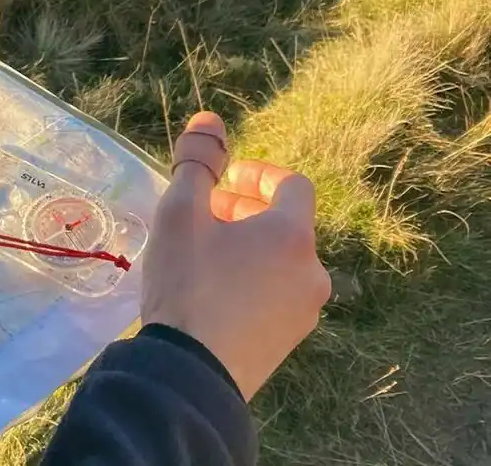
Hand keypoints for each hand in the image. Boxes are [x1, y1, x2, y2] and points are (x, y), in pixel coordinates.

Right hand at [140, 111, 331, 400]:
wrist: (192, 372)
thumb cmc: (188, 282)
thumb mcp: (180, 213)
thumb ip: (197, 162)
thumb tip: (210, 120)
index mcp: (291, 234)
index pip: (293, 185)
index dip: (260, 174)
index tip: (226, 179)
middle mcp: (311, 271)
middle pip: (287, 225)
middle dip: (248, 211)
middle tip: (206, 215)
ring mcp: (304, 312)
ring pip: (281, 262)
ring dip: (249, 247)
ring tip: (205, 255)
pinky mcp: (288, 342)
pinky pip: (275, 295)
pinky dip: (252, 281)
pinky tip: (212, 293)